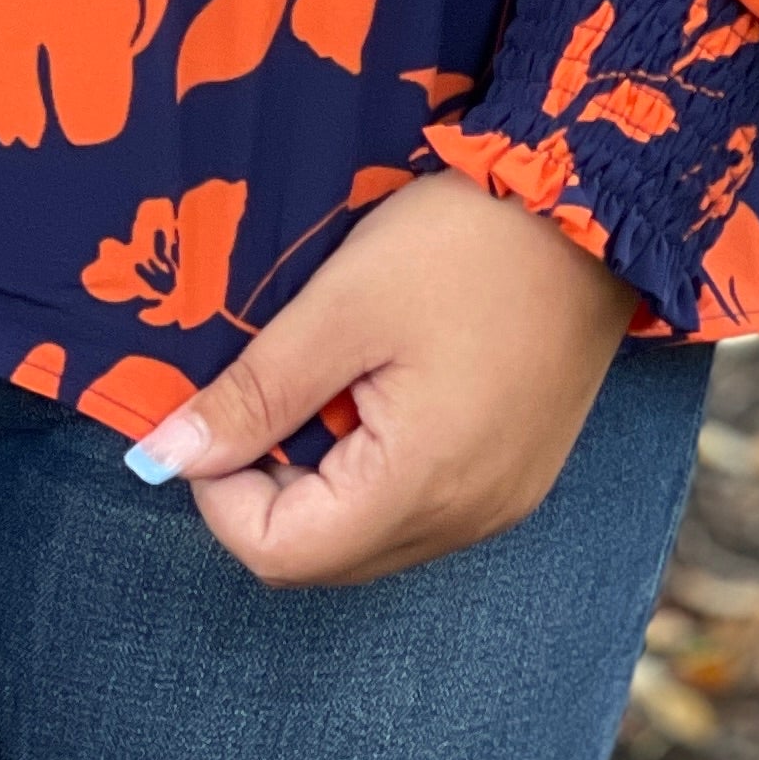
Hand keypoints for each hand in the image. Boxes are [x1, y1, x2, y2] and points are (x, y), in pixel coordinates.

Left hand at [130, 168, 637, 586]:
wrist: (591, 204)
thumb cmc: (463, 244)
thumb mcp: (342, 306)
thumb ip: (255, 392)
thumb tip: (167, 456)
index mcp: (420, 487)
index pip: (281, 554)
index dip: (221, 494)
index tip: (215, 411)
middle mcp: (466, 519)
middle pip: (326, 555)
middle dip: (268, 486)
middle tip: (263, 389)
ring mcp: (500, 501)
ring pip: (371, 532)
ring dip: (320, 475)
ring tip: (321, 376)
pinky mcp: (516, 472)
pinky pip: (420, 504)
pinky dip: (373, 464)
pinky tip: (374, 384)